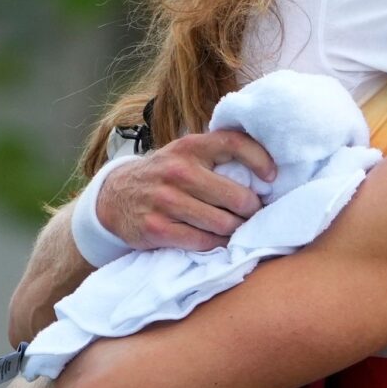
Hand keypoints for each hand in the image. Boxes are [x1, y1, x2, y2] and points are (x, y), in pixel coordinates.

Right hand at [99, 131, 276, 251]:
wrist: (114, 197)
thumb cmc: (163, 175)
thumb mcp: (184, 154)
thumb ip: (215, 156)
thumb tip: (261, 172)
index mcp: (190, 147)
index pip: (234, 143)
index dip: (260, 159)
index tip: (272, 177)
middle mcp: (178, 171)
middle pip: (236, 196)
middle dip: (252, 210)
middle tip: (256, 214)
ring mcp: (166, 201)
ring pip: (223, 223)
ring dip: (237, 230)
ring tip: (242, 228)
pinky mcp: (158, 228)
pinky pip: (203, 242)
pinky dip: (218, 244)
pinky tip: (222, 241)